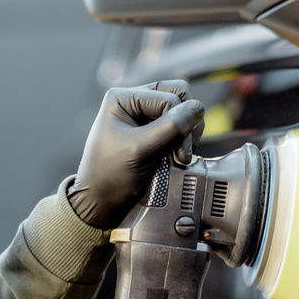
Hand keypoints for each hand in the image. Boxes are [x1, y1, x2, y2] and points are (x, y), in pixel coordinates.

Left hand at [69, 80, 205, 228]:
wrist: (101, 203)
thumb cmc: (109, 177)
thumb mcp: (139, 150)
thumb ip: (169, 127)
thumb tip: (197, 107)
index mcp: (123, 98)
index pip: (168, 99)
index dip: (179, 125)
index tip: (180, 155)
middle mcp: (134, 101)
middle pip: (178, 95)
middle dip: (187, 123)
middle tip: (183, 152)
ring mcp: (144, 116)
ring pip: (182, 109)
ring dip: (187, 133)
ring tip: (178, 156)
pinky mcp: (154, 131)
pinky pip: (179, 125)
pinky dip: (184, 139)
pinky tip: (176, 156)